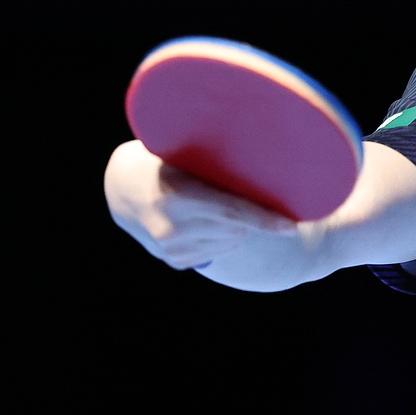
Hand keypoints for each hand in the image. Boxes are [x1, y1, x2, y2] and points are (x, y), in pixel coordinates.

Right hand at [104, 140, 301, 270]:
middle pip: (236, 227)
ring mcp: (171, 249)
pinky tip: (199, 220)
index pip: (231, 211)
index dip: (264, 219)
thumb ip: (216, 161)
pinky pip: (216, 251)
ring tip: (209, 203)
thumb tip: (266, 160)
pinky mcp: (174, 261)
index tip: (292, 226)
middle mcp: (171, 227)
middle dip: (247, 214)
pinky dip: (219, 237)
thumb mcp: (183, 153)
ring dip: (234, 226)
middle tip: (233, 191)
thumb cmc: (164, 159)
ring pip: (230, 241)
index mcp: (176, 195)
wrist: (124, 189)